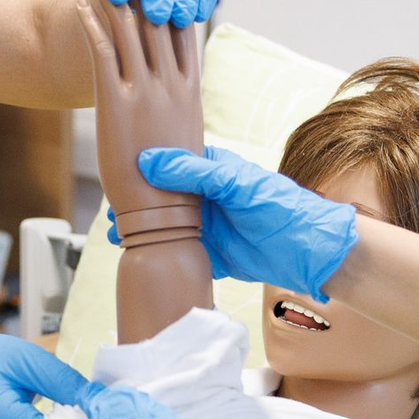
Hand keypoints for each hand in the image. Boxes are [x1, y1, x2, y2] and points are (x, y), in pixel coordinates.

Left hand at [77, 0, 203, 224]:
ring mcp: (145, 93)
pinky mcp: (118, 106)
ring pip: (127, 27)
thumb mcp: (186, 144)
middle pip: (155, 17)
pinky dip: (92, 25)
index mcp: (189, 92)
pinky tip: (80, 3)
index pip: (182, 31)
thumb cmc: (176, 190)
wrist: (166, 218)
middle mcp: (171, 86)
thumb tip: (176, 111)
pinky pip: (103, 55)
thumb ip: (180, 115)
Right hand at [126, 145, 359, 303]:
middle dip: (135, 206)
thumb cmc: (279, 207)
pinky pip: (177, 252)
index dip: (142, 169)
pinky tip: (138, 255)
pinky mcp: (210, 254)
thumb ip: (193, 173)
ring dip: (141, 232)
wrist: (307, 251)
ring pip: (164, 228)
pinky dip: (157, 254)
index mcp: (211, 172)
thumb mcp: (235, 184)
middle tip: (111, 213)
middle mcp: (205, 198)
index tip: (117, 175)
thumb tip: (148, 162)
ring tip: (116, 236)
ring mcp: (206, 227)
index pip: (168, 163)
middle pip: (160, 199)